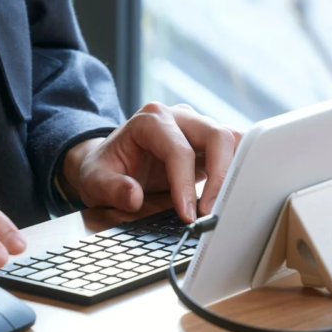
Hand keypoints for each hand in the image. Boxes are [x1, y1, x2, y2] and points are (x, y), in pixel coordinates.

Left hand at [61, 103, 241, 222]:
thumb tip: (134, 197)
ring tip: (224, 203)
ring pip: (232, 139)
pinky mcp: (208, 142)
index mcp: (151, 120)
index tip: (188, 215)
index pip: (180, 150)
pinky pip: (234, 149)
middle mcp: (179, 117)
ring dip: (234, 171)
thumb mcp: (95, 180)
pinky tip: (228, 194)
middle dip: (220, 176)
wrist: (110, 160)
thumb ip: (112, 188)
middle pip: (216, 136)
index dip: (186, 184)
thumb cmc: (105, 168)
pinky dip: (236, 170)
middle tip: (212, 211)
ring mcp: (197, 127)